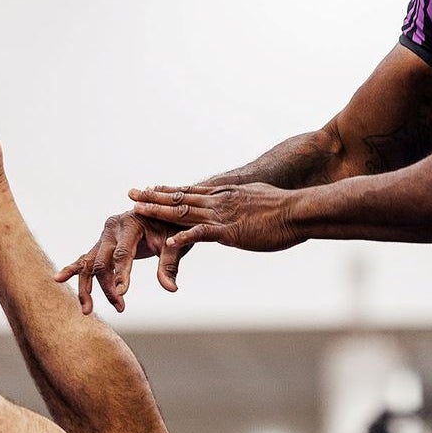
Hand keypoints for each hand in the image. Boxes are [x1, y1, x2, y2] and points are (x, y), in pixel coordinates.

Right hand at [56, 210, 168, 315]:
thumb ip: (169, 264)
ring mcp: (103, 237)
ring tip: (87, 310)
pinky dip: (73, 271)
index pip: (122, 253)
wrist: (162, 214)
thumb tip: (170, 288)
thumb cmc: (170, 227)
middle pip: (102, 262)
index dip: (121, 274)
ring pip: (89, 264)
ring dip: (87, 287)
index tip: (122, 294)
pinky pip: (85, 260)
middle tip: (120, 306)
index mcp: (130, 223)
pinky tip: (58, 279)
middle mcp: (112, 228)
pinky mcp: (101, 245)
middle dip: (108, 287)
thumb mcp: (174, 243)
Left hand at [129, 182, 300, 290]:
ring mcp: (222, 215)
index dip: (169, 190)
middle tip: (132, 194)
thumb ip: (247, 203)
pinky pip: (201, 234)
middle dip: (153, 196)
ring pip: (183, 212)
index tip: (151, 188)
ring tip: (137, 210)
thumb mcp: (261, 200)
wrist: (299, 210)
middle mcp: (219, 201)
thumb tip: (244, 206)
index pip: (191, 191)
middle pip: (179, 197)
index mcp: (225, 194)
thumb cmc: (287, 209)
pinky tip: (168, 244)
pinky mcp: (230, 231)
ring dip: (158, 211)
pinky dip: (183, 238)